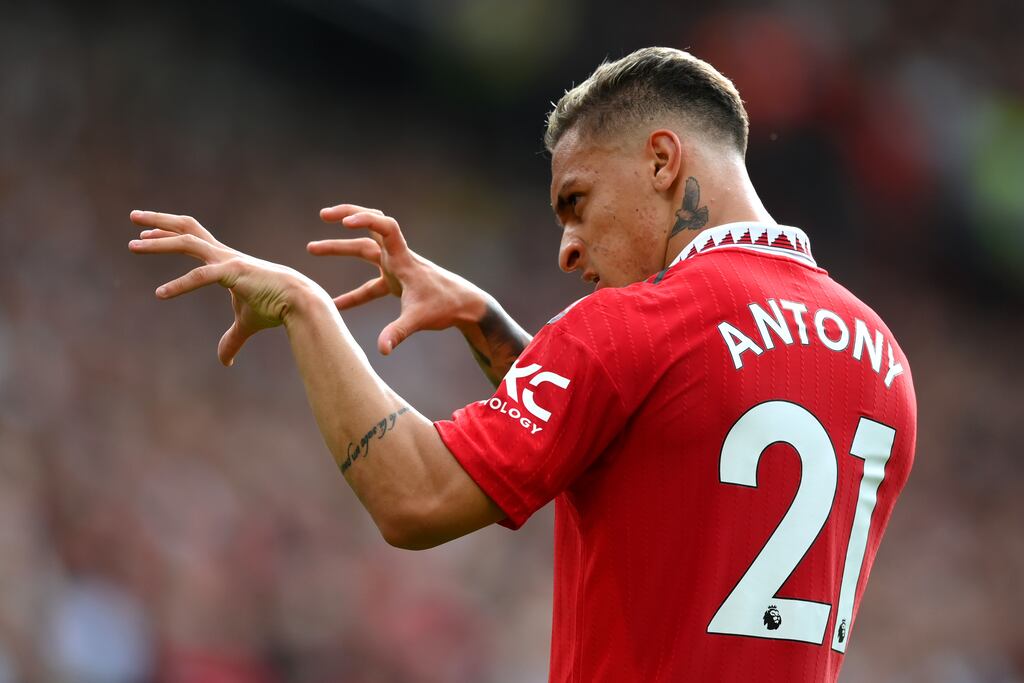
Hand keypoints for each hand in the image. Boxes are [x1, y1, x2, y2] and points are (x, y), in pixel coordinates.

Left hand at [128, 210, 321, 365]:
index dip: (169, 234)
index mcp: (226, 260)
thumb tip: (224, 361)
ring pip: (187, 242)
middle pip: (186, 228)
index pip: (193, 238)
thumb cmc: (276, 309)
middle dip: (158, 221)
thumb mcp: (246, 324)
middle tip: (133, 217)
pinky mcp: (233, 272)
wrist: (301, 303)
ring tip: (133, 245)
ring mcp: (228, 260)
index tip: (145, 234)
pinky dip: (180, 285)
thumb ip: (232, 339)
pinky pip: (201, 276)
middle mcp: (224, 254)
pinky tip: (161, 295)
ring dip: (158, 242)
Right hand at [308, 204, 490, 354]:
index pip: (385, 227)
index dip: (364, 220)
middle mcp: (398, 258)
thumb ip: (397, 332)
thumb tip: (380, 350)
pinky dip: (352, 294)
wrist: (466, 307)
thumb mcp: (419, 320)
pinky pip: (368, 285)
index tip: (342, 223)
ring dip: (340, 248)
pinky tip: (334, 305)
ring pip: (364, 250)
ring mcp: (396, 269)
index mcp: (403, 260)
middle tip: (323, 215)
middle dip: (347, 218)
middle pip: (370, 230)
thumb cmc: (446, 307)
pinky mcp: (396, 282)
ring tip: (311, 249)